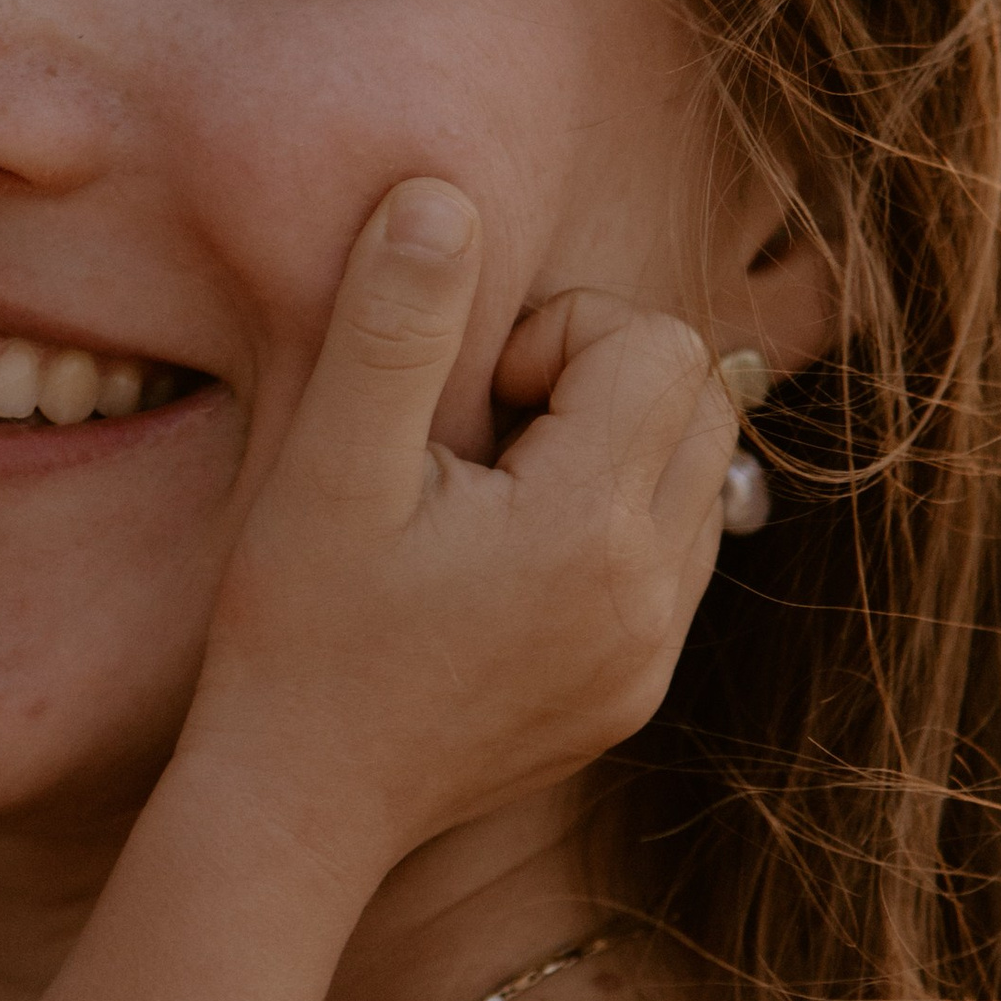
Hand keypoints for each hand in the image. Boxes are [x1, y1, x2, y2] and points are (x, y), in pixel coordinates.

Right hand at [176, 182, 739, 900]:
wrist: (297, 805)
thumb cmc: (295, 629)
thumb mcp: (328, 464)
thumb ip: (393, 321)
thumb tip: (444, 195)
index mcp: (587, 529)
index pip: (661, 344)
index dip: (563, 334)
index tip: (472, 396)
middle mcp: (649, 598)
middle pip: (704, 399)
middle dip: (605, 378)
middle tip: (487, 429)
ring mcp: (651, 656)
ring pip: (702, 477)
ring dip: (615, 449)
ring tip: (493, 494)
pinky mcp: (634, 695)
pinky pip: (676, 559)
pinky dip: (612, 524)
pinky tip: (506, 560)